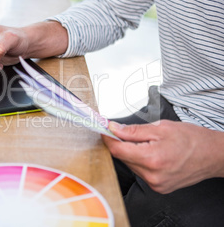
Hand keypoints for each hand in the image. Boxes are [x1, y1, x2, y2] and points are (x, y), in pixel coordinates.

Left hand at [102, 120, 223, 193]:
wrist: (212, 155)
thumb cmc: (191, 139)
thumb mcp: (161, 127)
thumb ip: (133, 130)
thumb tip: (114, 129)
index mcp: (152, 158)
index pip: (117, 150)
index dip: (107, 138)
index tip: (103, 129)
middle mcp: (152, 175)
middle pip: (123, 158)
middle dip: (120, 144)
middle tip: (124, 132)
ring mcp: (155, 184)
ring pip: (131, 165)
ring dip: (131, 153)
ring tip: (147, 143)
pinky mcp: (159, 188)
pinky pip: (140, 172)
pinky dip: (140, 162)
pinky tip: (152, 154)